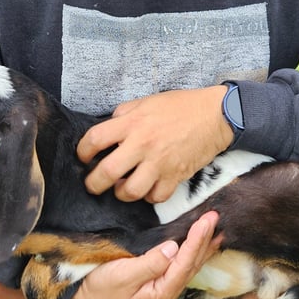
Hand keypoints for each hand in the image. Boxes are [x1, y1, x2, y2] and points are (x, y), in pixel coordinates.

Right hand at [69, 212, 220, 298]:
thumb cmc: (100, 286)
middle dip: (205, 239)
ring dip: (203, 244)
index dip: (197, 241)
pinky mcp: (158, 276)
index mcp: (160, 291)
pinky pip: (181, 261)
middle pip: (192, 262)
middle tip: (216, 217)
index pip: (185, 263)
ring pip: (190, 262)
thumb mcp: (122, 275)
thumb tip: (173, 248)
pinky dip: (193, 248)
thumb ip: (149, 264)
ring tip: (216, 228)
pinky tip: (200, 241)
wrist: (82, 294)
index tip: (206, 222)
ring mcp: (163, 284)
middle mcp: (167, 289)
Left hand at [77, 86, 232, 202]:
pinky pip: (155, 197)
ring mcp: (159, 163)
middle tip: (93, 184)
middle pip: (106, 173)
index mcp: (131, 123)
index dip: (82, 151)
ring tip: (121, 187)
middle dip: (93, 183)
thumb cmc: (180, 106)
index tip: (84, 157)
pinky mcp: (175, 177)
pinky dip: (148, 196)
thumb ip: (124, 114)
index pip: (94, 140)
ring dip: (120, 193)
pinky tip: (147, 188)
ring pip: (129, 192)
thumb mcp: (146, 101)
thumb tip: (107, 126)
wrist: (215, 116)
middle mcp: (142, 145)